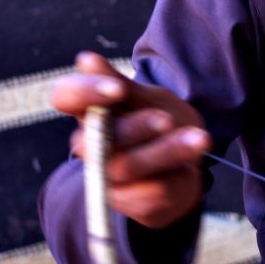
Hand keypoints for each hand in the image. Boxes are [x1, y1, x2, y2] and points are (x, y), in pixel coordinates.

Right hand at [49, 51, 210, 227]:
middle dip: (134, 129)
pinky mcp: (130, 202)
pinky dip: (177, 173)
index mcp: (88, 112)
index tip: (117, 89)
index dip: (84, 93)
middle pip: (95, 140)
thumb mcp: (148, 99)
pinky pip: (152, 189)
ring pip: (127, 167)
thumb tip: (85, 61)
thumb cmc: (159, 121)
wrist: (184, 162)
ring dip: (165, 152)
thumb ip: (122, 86)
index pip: (65, 97)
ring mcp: (107, 177)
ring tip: (199, 139)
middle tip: (166, 120)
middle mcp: (90, 146)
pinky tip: (194, 164)